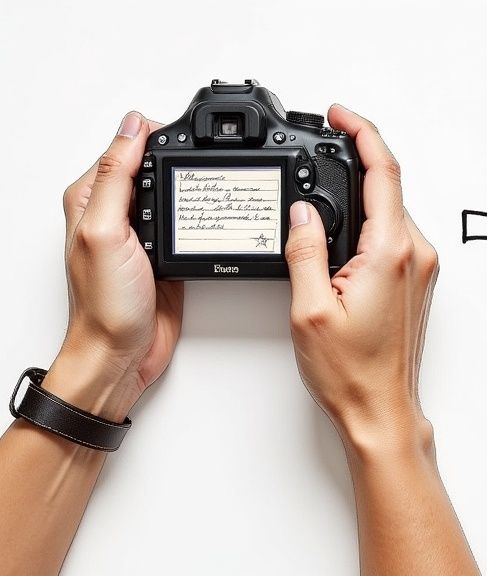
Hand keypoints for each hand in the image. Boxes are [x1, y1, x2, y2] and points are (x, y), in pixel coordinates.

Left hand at [46, 112, 184, 421]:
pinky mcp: (166, 252)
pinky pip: (186, 223)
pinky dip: (199, 217)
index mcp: (91, 197)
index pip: (125, 146)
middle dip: (179, 159)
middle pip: (153, 165)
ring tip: (211, 183)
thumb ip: (116, 176)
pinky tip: (209, 216)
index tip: (182, 138)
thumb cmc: (103, 303)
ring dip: (191, 188)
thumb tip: (133, 127)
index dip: (155, 136)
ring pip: (173, 192)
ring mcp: (141, 233)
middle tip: (203, 162)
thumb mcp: (104, 230)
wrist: (122, 353)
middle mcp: (114, 211)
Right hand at [285, 104, 437, 455]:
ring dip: (361, 195)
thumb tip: (301, 212)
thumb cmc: (352, 371)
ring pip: (390, 211)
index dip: (362, 133)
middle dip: (356, 161)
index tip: (340, 115)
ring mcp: (421, 267)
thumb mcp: (310, 309)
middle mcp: (415, 254)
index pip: (383, 172)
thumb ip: (305, 251)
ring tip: (322, 193)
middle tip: (322, 146)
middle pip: (389, 187)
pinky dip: (369, 222)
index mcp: (392, 252)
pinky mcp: (417, 280)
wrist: (381, 409)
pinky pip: (394, 234)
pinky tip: (341, 234)